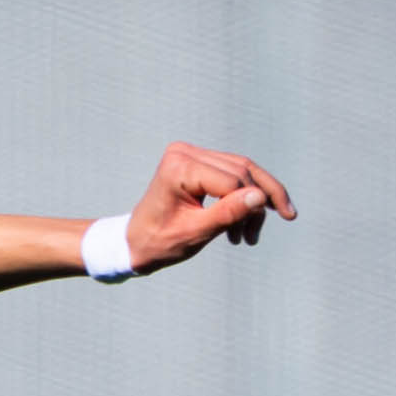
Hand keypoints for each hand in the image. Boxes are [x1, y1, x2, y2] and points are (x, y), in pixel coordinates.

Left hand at [122, 142, 295, 272]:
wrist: (135, 242)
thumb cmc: (159, 242)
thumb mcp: (195, 233)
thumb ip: (228, 213)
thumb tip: (259, 196)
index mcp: (179, 168)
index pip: (232, 182)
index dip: (250, 207)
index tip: (250, 238)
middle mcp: (184, 153)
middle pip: (241, 172)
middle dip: (256, 204)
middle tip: (253, 237)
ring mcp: (190, 153)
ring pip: (242, 171)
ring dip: (253, 202)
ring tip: (249, 236)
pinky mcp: (197, 161)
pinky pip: (232, 173)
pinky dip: (242, 197)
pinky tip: (243, 224)